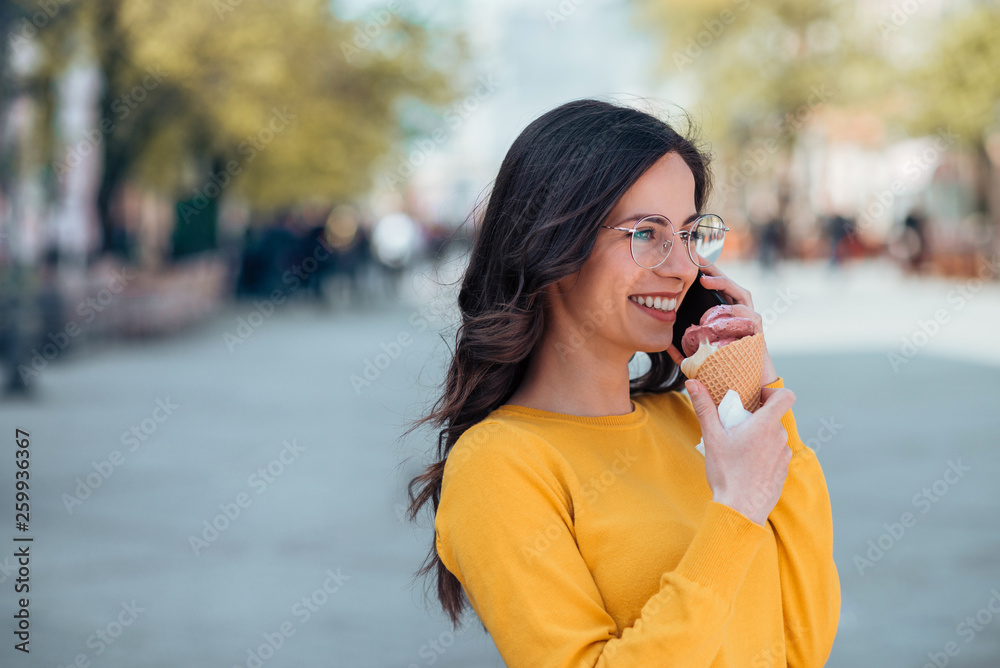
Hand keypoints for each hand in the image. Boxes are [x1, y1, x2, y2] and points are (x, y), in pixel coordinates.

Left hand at [666, 265, 777, 385]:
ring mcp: (750, 320)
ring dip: (724, 284)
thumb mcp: (699, 356)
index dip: (704, 272)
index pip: (715, 287)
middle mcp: (739, 312)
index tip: (687, 260)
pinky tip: (723, 309)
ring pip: (742, 294)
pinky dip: (737, 311)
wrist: (748, 386)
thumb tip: (665, 345)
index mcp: (724, 313)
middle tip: (696, 258)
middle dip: (713, 269)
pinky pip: (750, 315)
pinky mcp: (758, 330)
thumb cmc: (723, 368)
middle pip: (728, 284)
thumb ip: (684, 350)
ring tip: (705, 280)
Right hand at [685, 379, 794, 525]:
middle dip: (756, 418)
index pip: (786, 396)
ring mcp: (783, 456)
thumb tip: (693, 383)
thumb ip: (704, 407)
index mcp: (765, 425)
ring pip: (774, 436)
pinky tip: (747, 465)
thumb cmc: (726, 473)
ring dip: (760, 436)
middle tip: (736, 427)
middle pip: (774, 417)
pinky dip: (764, 454)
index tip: (756, 398)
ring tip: (739, 449)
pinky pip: (775, 454)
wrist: (740, 509)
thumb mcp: (712, 437)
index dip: (773, 392)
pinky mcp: (783, 471)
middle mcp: (780, 438)